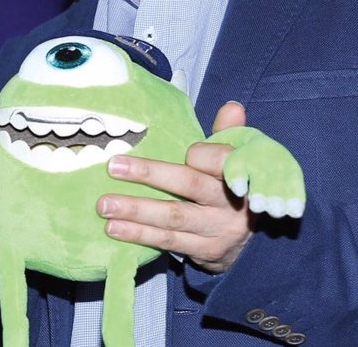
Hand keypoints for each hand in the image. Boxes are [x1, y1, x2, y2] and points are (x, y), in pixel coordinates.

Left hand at [97, 101, 252, 272]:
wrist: (252, 242)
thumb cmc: (230, 188)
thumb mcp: (235, 160)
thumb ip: (227, 133)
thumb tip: (231, 107)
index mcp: (237, 174)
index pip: (218, 159)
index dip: (198, 154)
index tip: (179, 150)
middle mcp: (230, 202)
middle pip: (189, 184)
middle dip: (149, 174)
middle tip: (112, 167)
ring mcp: (217, 229)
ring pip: (173, 217)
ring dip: (136, 210)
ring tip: (105, 205)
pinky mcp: (205, 251)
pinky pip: (168, 241)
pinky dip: (140, 235)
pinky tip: (115, 229)